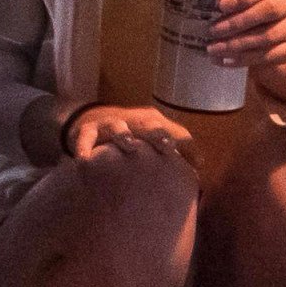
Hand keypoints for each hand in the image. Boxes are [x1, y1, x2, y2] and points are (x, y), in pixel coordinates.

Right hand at [59, 102, 192, 165]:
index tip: (194, 161)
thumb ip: (178, 150)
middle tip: (166, 146)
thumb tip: (201, 165)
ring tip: (130, 145)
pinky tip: (85, 159)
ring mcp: (109, 124)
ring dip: (124, 134)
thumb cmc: (132, 136)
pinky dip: (84, 147)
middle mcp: (132, 121)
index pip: (172, 130)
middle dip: (157, 134)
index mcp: (151, 123)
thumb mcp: (153, 139)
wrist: (92, 122)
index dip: (182, 142)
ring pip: (117, 126)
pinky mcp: (88, 131)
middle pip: (147, 124)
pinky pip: (85, 138)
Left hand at [208, 0, 285, 104]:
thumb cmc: (251, 7)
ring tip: (214, 48)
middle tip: (214, 31)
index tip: (221, 6)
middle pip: (267, 11)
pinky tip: (227, 61)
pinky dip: (245, 59)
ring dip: (237, 44)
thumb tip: (217, 2)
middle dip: (238, 22)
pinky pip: (268, 56)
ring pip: (266, 37)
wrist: (270, 31)